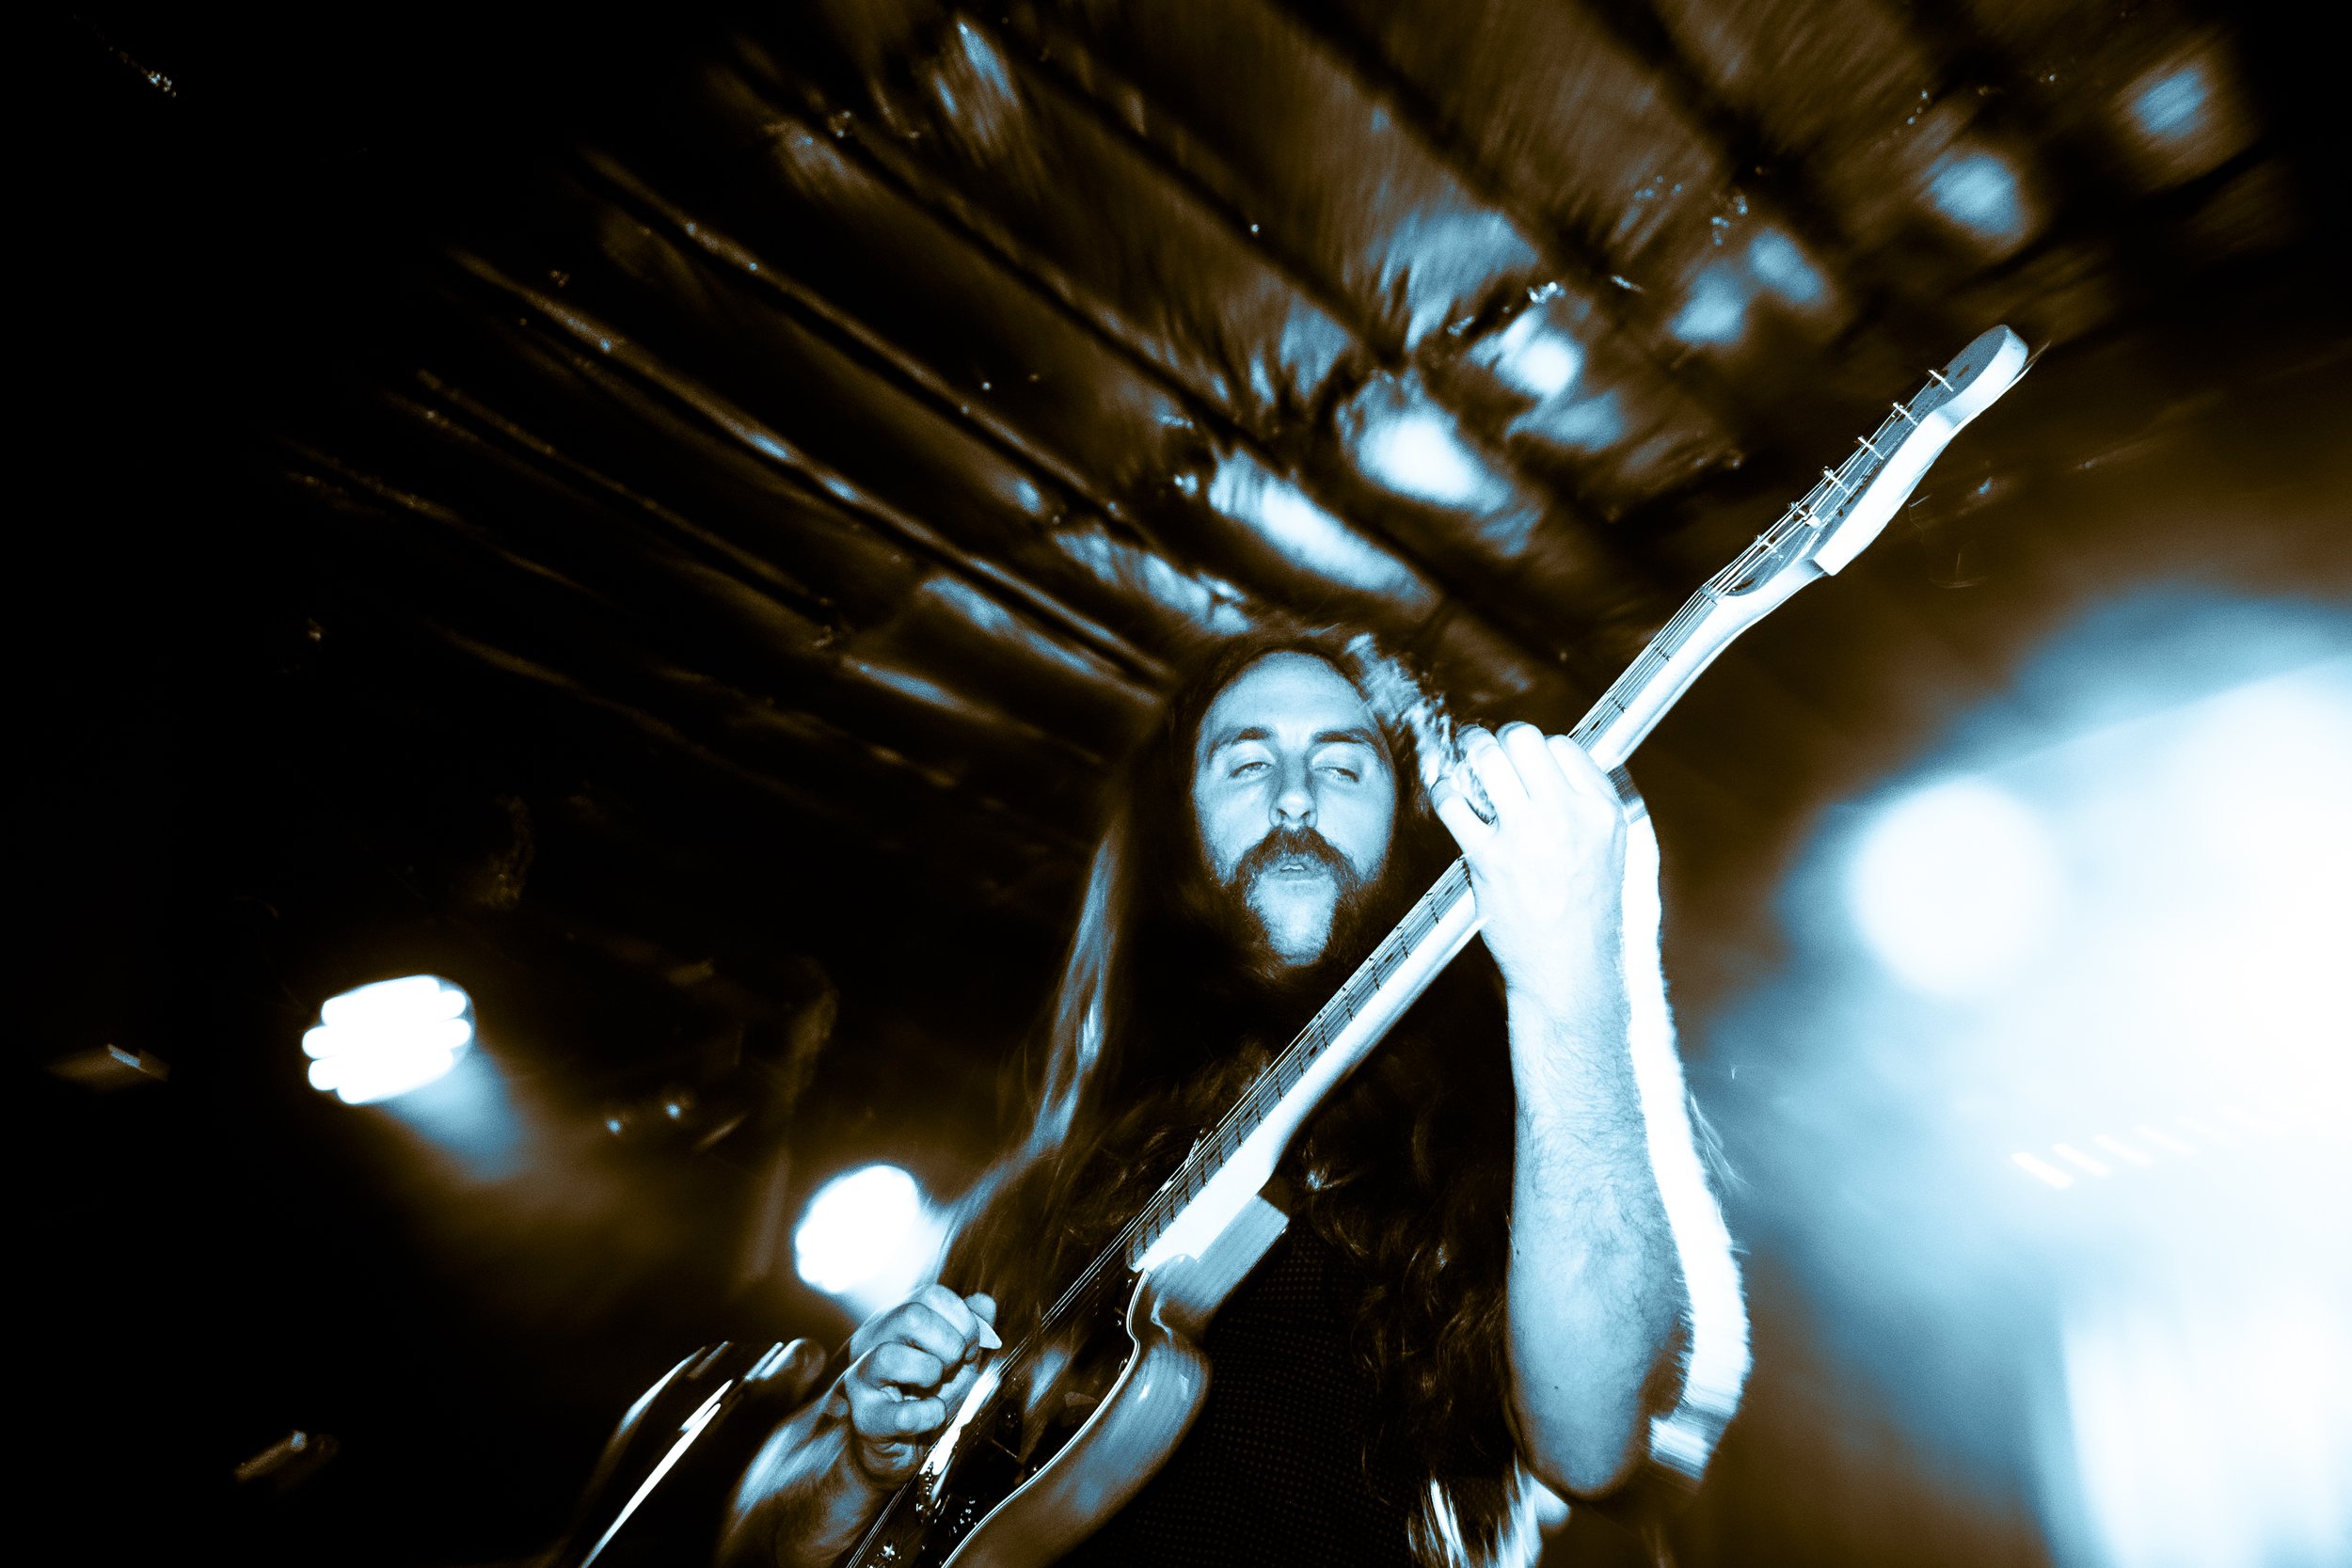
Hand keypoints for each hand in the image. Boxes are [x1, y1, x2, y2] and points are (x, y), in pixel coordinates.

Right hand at [831, 1285, 1000, 1487]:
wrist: (902, 1448)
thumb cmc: (927, 1396)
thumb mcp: (957, 1358)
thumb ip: (973, 1328)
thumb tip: (985, 1305)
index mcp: (895, 1320)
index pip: (931, 1295)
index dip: (963, 1320)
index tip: (971, 1347)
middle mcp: (871, 1341)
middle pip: (910, 1316)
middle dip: (948, 1344)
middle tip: (954, 1367)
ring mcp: (862, 1378)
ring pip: (890, 1356)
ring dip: (930, 1373)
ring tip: (935, 1389)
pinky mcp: (864, 1417)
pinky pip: (902, 1413)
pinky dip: (929, 1415)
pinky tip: (933, 1415)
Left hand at [1430, 723, 1627, 1017]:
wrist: (1572, 970)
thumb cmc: (1591, 914)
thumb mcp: (1617, 851)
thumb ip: (1592, 805)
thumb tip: (1560, 764)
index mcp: (1602, 811)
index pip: (1564, 745)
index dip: (1539, 749)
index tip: (1525, 762)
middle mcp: (1567, 816)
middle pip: (1524, 738)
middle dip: (1501, 740)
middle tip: (1489, 750)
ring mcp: (1526, 835)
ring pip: (1487, 757)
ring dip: (1470, 752)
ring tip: (1465, 761)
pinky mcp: (1489, 859)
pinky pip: (1453, 802)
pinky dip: (1444, 790)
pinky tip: (1447, 795)